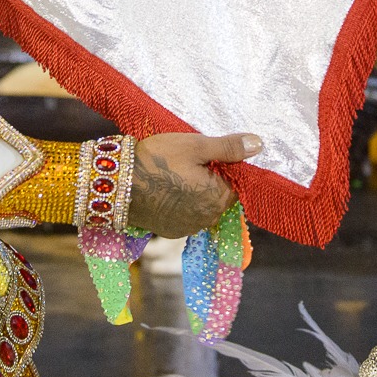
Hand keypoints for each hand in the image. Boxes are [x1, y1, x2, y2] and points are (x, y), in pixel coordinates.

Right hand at [127, 131, 259, 237]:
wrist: (117, 183)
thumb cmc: (158, 160)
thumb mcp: (196, 145)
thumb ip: (229, 148)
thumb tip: (258, 145)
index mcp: (218, 199)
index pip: (236, 184)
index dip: (224, 168)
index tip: (207, 156)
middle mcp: (207, 219)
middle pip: (219, 197)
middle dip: (210, 181)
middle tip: (188, 162)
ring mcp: (187, 228)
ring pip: (202, 207)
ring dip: (195, 194)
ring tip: (175, 175)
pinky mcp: (170, 231)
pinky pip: (185, 216)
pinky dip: (180, 205)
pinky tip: (166, 190)